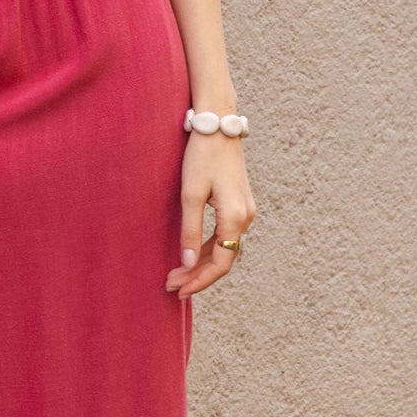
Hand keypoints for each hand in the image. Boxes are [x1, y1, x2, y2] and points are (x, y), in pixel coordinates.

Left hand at [164, 135, 255, 298]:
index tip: (179, 290)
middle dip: (197, 275)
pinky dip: (207, 248)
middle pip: (223, 259)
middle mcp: (245, 218)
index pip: (220, 263)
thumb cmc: (202, 157)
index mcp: (235, 218)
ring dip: (200, 263)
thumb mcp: (191, 195)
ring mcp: (244, 211)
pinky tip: (190, 254)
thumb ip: (190, 231)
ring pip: (224, 248)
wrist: (218, 125)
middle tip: (171, 285)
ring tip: (176, 273)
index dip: (199, 280)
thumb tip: (186, 263)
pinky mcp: (238, 204)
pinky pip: (225, 235)